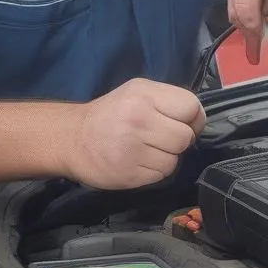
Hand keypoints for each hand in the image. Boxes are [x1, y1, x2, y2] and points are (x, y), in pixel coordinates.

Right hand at [66, 78, 205, 188]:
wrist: (71, 138)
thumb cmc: (110, 114)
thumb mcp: (136, 92)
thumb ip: (167, 100)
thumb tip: (197, 119)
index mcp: (144, 94)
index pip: (191, 106)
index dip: (192, 118)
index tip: (182, 123)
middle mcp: (140, 118)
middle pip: (186, 136)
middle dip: (179, 139)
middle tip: (161, 137)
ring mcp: (134, 148)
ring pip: (176, 158)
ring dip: (167, 156)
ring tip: (147, 149)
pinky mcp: (130, 174)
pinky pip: (162, 174)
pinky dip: (155, 170)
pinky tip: (139, 161)